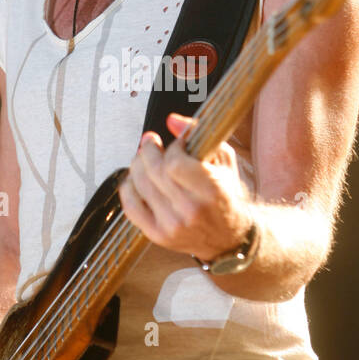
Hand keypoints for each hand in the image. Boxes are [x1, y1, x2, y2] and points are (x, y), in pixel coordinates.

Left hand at [118, 112, 252, 263]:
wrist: (229, 238)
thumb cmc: (227, 197)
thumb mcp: (224, 162)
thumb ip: (200, 135)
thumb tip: (172, 121)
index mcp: (211, 192)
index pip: (174, 163)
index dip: (172, 148)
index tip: (178, 145)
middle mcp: (190, 211)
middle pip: (154, 172)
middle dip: (149, 151)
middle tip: (151, 142)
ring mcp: (172, 225)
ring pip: (140, 185)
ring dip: (138, 165)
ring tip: (144, 158)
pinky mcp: (158, 235)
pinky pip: (131, 206)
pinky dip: (129, 187)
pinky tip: (136, 178)